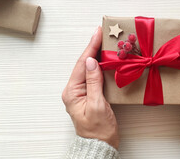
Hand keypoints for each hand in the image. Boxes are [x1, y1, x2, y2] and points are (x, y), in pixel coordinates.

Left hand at [62, 27, 118, 148]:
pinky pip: (94, 76)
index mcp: (72, 92)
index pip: (82, 64)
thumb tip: (91, 61)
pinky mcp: (90, 95)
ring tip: (104, 41)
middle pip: (84, 63)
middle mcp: (74, 90)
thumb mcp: (97, 105)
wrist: (100, 146)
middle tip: (102, 33)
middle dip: (93, 47)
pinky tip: (106, 59)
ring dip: (97, 54)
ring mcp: (82, 92)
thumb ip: (93, 82)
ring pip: (89, 68)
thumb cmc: (98, 130)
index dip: (90, 47)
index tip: (97, 33)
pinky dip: (100, 65)